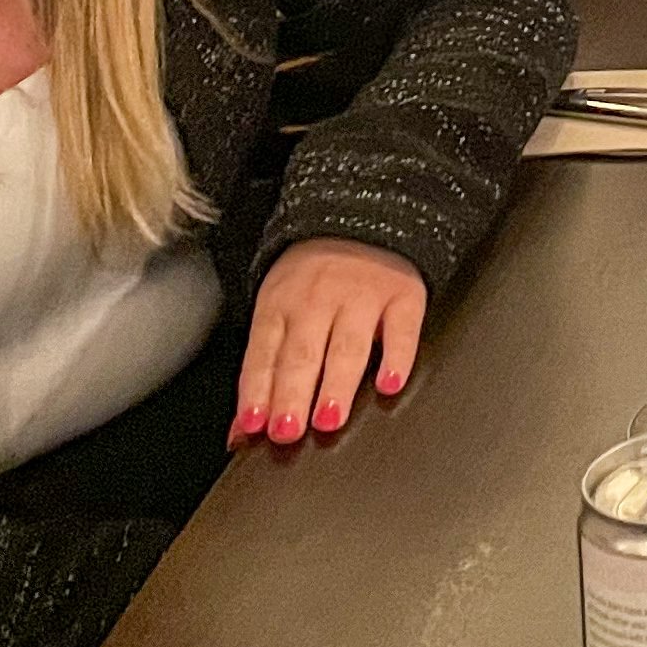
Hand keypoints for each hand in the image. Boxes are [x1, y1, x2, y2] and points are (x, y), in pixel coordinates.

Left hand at [235, 236, 425, 446]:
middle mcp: (319, 300)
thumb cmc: (313, 276)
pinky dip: (398, 356)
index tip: (255, 424)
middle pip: (303, 353)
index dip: (258, 390)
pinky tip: (389, 382)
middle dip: (293, 393)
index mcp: (281, 304)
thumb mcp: (277, 309)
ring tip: (329, 418)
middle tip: (289, 430)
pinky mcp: (404, 295)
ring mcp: (363, 296)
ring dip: (336, 383)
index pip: (264, 352)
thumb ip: (262, 372)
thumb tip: (242, 432)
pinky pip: (402, 328)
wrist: (362, 214)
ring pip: (347, 344)